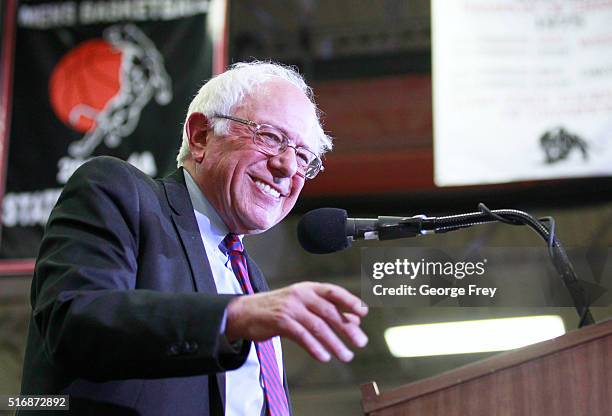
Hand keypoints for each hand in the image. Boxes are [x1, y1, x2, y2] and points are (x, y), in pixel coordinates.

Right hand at [225, 282, 367, 361]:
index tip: (363, 312)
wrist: (245, 312)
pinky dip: (314, 347)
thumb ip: (327, 310)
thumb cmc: (278, 309)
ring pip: (318, 326)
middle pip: (329, 311)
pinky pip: (301, 335)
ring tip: (346, 355)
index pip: (333, 292)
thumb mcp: (303, 304)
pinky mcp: (280, 321)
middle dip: (347, 328)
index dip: (350, 301)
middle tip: (361, 342)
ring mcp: (290, 307)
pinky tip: (324, 356)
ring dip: (334, 342)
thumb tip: (355, 319)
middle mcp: (300, 295)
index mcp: (308, 288)